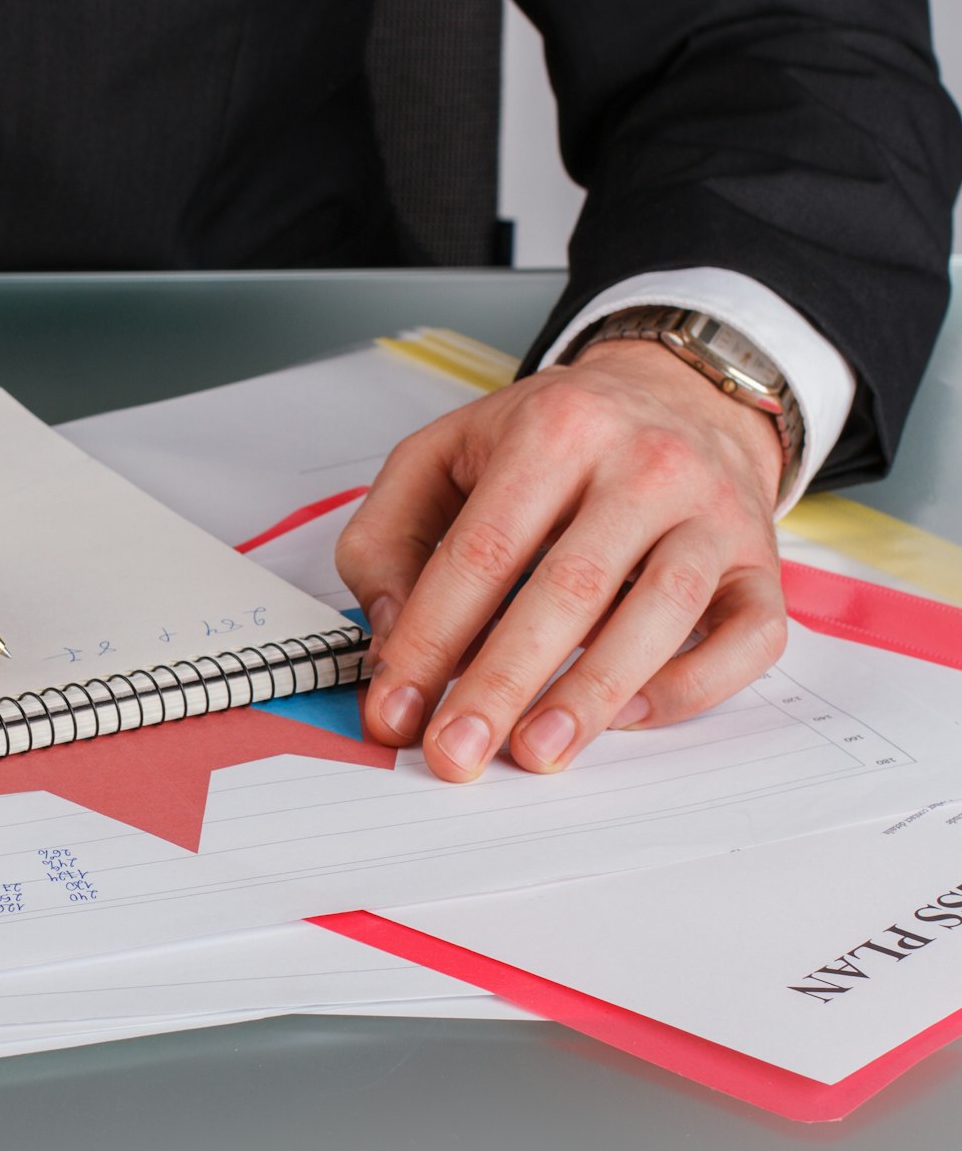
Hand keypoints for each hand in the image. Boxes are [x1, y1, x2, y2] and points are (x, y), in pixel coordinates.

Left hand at [335, 339, 787, 780]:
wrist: (675, 395)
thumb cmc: (546, 441)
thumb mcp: (439, 456)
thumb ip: (388, 540)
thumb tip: (393, 638)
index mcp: (554, 429)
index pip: (482, 552)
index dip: (431, 640)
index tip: (395, 710)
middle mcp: (645, 464)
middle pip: (568, 589)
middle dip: (502, 685)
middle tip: (456, 754)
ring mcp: (714, 513)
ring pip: (662, 613)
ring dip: (592, 696)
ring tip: (535, 754)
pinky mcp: (762, 561)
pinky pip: (749, 637)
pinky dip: (691, 686)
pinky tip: (628, 718)